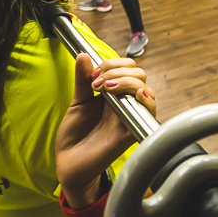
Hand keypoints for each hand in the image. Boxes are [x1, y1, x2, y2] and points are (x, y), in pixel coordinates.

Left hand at [55, 55, 154, 207]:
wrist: (68, 161)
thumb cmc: (75, 134)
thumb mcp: (78, 101)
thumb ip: (83, 79)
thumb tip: (83, 55)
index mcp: (114, 93)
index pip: (127, 68)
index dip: (112, 65)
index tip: (93, 75)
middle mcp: (125, 103)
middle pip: (139, 75)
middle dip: (118, 72)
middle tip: (98, 84)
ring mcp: (129, 116)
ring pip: (146, 90)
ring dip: (127, 82)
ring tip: (106, 89)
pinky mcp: (131, 132)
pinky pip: (149, 114)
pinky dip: (147, 101)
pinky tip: (136, 95)